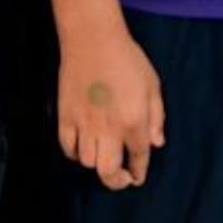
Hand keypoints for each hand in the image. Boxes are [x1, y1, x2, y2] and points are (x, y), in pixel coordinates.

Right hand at [57, 25, 165, 189]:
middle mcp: (108, 129)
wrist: (93, 41)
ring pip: (88, 163)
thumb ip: (157, 117)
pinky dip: (76, 154)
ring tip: (104, 155)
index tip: (137, 177)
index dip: (139, 171)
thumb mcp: (152, 85)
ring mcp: (84, 125)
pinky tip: (83, 147)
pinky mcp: (65, 118)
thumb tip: (156, 142)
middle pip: (108, 172)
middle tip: (121, 178)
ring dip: (97, 164)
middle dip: (116, 181)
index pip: (138, 157)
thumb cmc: (127, 60)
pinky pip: (68, 149)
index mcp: (134, 121)